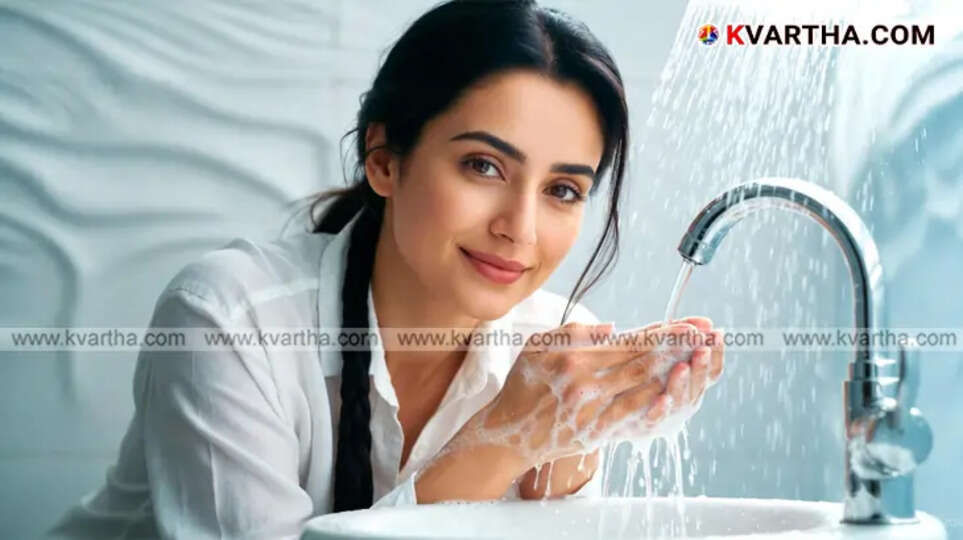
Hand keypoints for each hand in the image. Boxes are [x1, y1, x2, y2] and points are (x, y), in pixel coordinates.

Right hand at [447, 317, 723, 473]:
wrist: (508, 432)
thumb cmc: (523, 385)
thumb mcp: (539, 346)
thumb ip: (575, 332)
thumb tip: (614, 328)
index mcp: (573, 356)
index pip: (629, 340)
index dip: (664, 332)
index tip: (690, 325)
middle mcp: (585, 382)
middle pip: (643, 361)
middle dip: (679, 348)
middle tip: (707, 338)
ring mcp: (592, 409)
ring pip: (644, 387)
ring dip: (675, 372)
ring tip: (700, 360)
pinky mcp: (596, 432)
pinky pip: (634, 414)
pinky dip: (658, 401)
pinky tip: (677, 392)